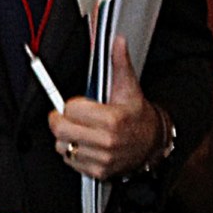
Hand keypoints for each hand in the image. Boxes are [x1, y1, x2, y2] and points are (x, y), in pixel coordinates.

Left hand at [48, 36, 163, 179]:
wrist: (152, 143)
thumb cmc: (136, 114)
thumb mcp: (129, 87)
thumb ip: (119, 63)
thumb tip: (118, 40)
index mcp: (113, 119)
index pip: (70, 110)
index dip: (70, 104)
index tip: (77, 105)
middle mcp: (107, 142)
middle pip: (61, 130)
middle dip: (60, 120)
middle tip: (68, 116)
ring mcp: (103, 159)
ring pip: (62, 147)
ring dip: (65, 138)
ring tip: (79, 130)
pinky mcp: (98, 172)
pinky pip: (70, 161)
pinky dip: (72, 153)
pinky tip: (84, 144)